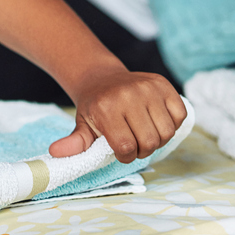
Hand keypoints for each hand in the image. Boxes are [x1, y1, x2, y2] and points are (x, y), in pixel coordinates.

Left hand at [48, 65, 187, 163]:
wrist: (102, 78)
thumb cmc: (94, 108)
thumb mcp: (82, 125)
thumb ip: (74, 143)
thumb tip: (54, 152)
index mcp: (107, 108)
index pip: (126, 147)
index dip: (125, 156)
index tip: (119, 150)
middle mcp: (129, 95)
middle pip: (150, 142)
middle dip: (142, 150)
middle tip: (133, 142)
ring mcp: (148, 87)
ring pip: (167, 131)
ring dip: (158, 139)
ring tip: (144, 132)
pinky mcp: (163, 83)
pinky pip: (180, 114)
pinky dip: (172, 123)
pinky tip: (156, 121)